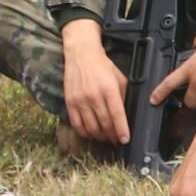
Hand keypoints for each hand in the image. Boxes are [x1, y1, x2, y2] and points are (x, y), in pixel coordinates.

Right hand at [60, 28, 131, 146]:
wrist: (81, 54)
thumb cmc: (102, 66)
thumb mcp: (119, 78)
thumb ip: (123, 96)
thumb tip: (125, 115)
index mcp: (108, 89)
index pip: (117, 115)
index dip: (121, 130)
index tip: (125, 140)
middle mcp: (94, 96)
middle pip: (104, 124)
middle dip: (112, 136)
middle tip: (116, 140)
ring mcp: (80, 100)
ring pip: (91, 127)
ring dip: (99, 136)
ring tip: (105, 138)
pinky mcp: (70, 102)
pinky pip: (76, 124)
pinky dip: (84, 132)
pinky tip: (90, 134)